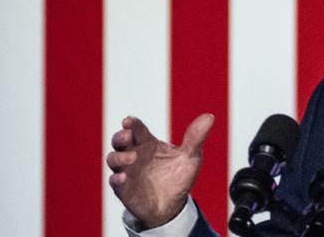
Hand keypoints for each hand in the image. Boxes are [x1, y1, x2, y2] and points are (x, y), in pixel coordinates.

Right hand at [107, 113, 214, 228]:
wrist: (174, 206)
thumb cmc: (179, 176)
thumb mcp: (191, 157)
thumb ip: (196, 138)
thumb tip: (210, 117)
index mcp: (148, 143)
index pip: (137, 129)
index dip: (132, 124)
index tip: (130, 121)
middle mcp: (134, 154)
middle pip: (119, 140)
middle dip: (120, 136)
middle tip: (128, 136)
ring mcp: (127, 171)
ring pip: (113, 159)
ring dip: (119, 157)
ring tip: (132, 158)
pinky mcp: (124, 189)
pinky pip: (114, 182)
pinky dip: (116, 179)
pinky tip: (123, 177)